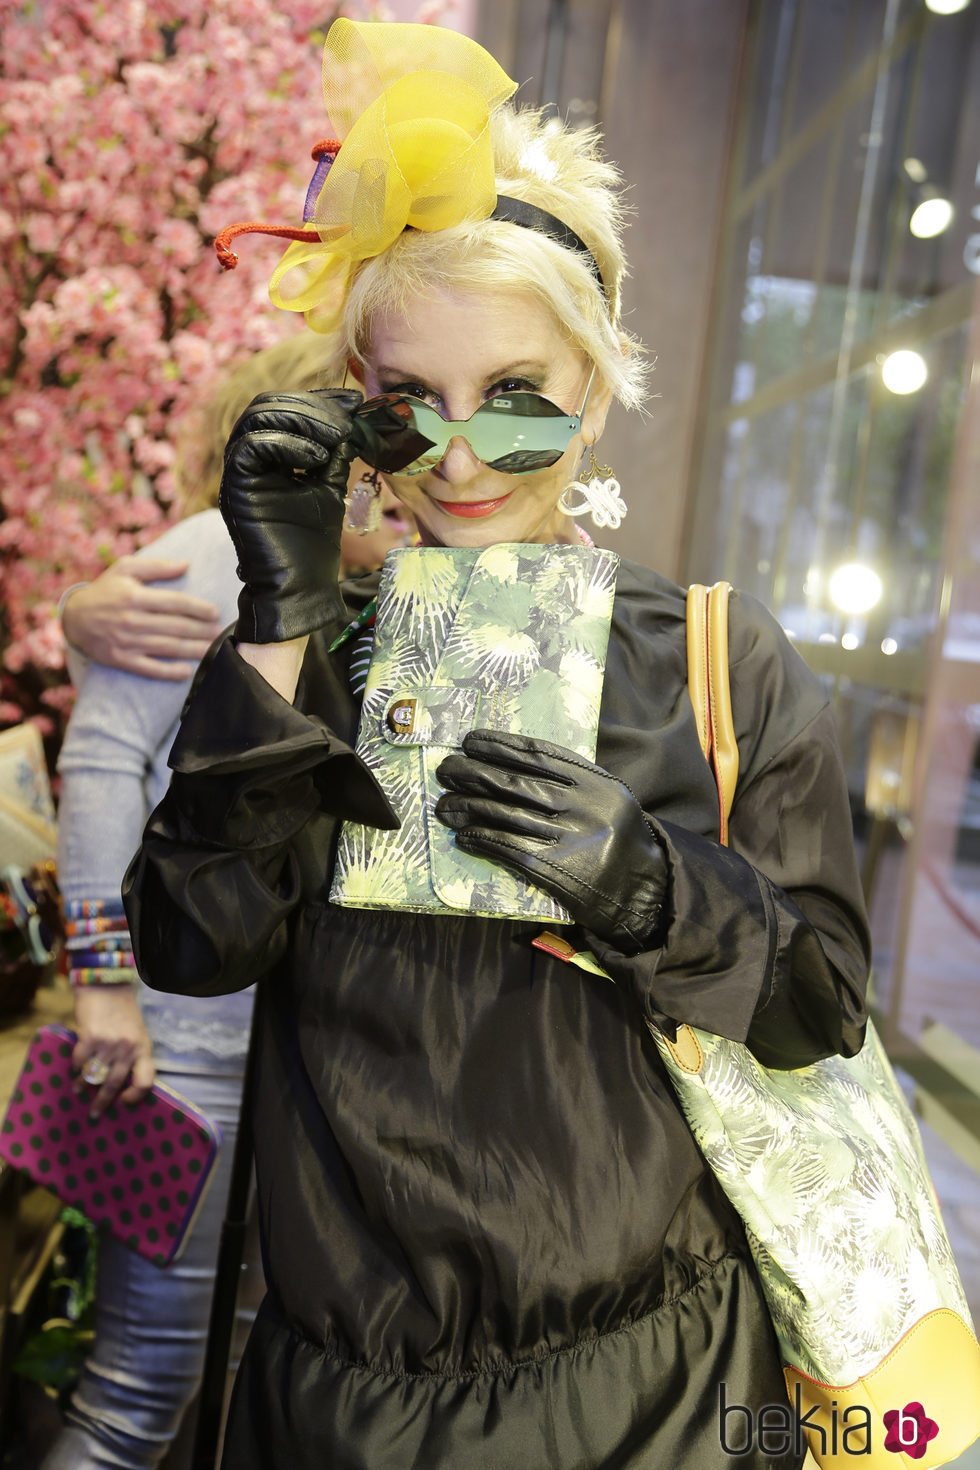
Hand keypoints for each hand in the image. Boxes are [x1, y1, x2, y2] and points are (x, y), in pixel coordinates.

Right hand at [62, 558, 222, 678]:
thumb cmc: (105, 590)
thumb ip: (157, 567)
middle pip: (175, 627)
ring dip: (193, 649)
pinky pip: (149, 669)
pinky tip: (187, 671)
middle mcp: (132, 620)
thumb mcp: (125, 569)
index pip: (174, 603)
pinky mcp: (121, 659)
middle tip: (220, 632)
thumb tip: (186, 564)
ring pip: (167, 648)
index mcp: (135, 597)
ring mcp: (126, 642)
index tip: (215, 612)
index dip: (197, 608)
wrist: (74, 618)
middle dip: (202, 630)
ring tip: (213, 649)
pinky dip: (169, 672)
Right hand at [72, 985, 154, 1118]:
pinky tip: (74, 1069)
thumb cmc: (123, 1010)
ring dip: (84, 1085)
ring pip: (94, 1075)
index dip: (136, 1096)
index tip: (124, 1101)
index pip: (145, 1081)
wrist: (106, 985)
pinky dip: (76, 1067)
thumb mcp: (137, 1032)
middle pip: (115, 1084)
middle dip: (103, 1102)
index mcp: (143, 1048)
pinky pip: (80, 1061)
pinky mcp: (90, 1037)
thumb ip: (133, 1054)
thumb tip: (121, 1083)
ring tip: (77, 1090)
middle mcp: (128, 1048)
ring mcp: (109, 1043)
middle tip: (94, 1113)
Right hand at [220, 389, 361, 642]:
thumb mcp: (329, 486)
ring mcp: (237, 473)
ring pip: (256, 418)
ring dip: (301, 419)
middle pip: (266, 405)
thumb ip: (334, 452)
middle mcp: (247, 460)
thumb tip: (350, 413)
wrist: (300, 588)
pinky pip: (251, 447)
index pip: (281, 407)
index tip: (352, 401)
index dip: (316, 399)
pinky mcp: (235, 488)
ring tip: (335, 437)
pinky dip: (287, 444)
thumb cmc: (312, 545)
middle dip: (310, 406)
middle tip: (345, 419)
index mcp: (266, 456)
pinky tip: (317, 459)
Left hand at [436, 730, 667, 953]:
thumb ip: (573, 779)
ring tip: (444, 806)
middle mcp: (583, 805)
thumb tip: (514, 761)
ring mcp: (568, 838)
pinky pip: (507, 848)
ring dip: (467, 808)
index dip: (499, 745)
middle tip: (445, 769)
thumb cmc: (621, 839)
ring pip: (504, 815)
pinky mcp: (555, 869)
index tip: (470, 741)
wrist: (645, 891)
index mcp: (596, 781)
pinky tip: (465, 836)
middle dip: (471, 773)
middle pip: (513, 782)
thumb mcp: (609, 797)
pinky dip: (481, 839)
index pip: (538, 755)